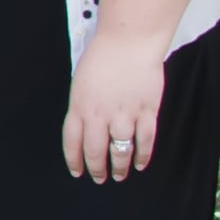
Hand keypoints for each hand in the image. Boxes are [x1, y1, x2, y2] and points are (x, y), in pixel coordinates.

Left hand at [62, 30, 167, 181]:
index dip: (75, 160)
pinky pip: (145, 140)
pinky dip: (143, 155)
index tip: (78, 172)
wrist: (128, 41)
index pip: (72, 142)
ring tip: (119, 176)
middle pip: (96, 151)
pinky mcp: (147, 111)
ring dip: (119, 167)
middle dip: (97, 169)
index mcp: (79, 107)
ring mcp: (124, 115)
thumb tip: (86, 128)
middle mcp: (100, 115)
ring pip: (121, 150)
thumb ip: (82, 107)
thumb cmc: (102, 56)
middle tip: (100, 178)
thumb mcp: (80, 82)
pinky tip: (140, 164)